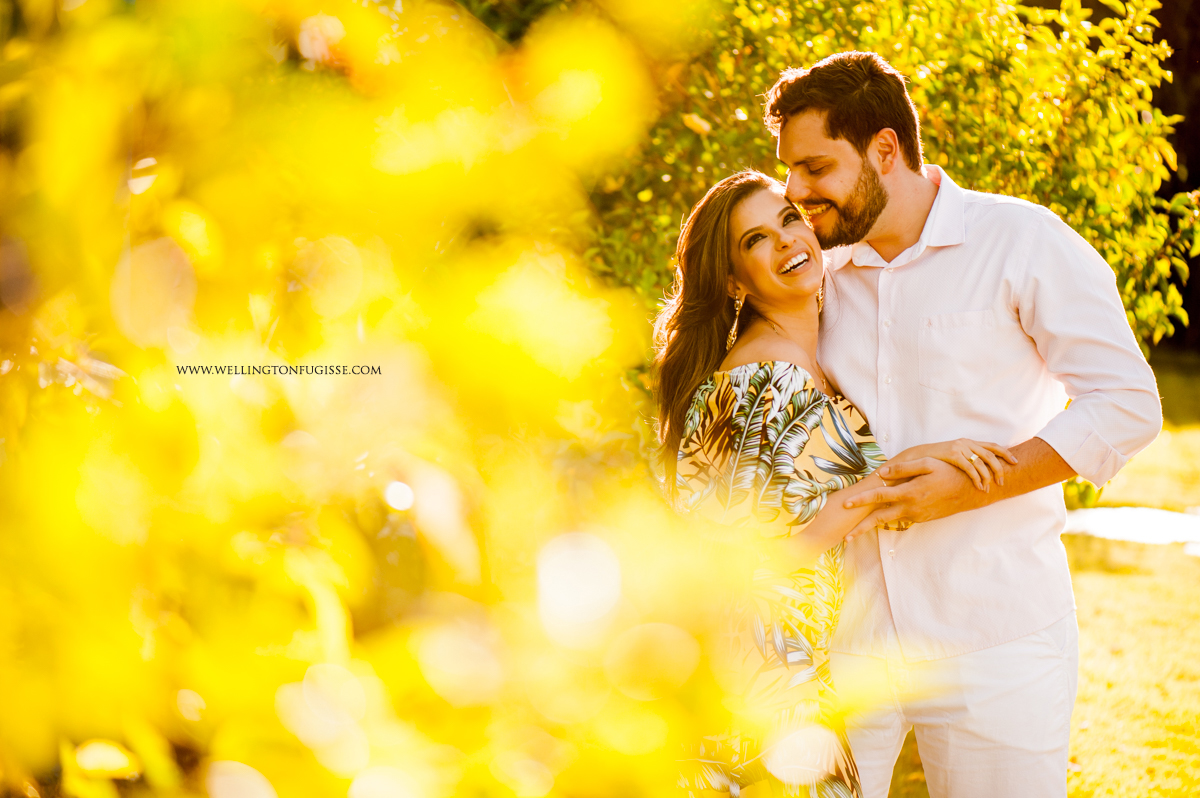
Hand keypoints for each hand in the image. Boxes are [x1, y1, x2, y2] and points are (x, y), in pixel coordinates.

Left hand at [842, 457, 987, 540]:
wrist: (971, 492)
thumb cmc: (950, 473)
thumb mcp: (928, 463)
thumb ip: (904, 468)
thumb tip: (883, 473)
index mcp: (910, 492)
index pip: (879, 497)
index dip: (861, 500)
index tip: (846, 504)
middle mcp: (911, 507)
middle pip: (880, 519)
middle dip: (861, 528)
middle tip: (845, 537)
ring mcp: (917, 516)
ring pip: (890, 521)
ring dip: (873, 526)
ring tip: (856, 530)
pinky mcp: (922, 519)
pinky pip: (902, 519)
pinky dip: (889, 520)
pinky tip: (880, 517)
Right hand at [911, 438, 1017, 490]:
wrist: (917, 456)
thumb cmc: (936, 460)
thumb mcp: (954, 455)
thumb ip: (967, 458)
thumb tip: (982, 469)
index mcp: (969, 442)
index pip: (993, 446)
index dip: (1006, 453)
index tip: (1015, 462)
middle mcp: (966, 443)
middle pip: (990, 454)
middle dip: (999, 468)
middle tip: (1002, 481)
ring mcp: (959, 447)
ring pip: (981, 462)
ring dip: (987, 476)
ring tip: (989, 488)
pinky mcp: (952, 454)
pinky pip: (970, 468)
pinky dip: (977, 478)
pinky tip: (979, 486)